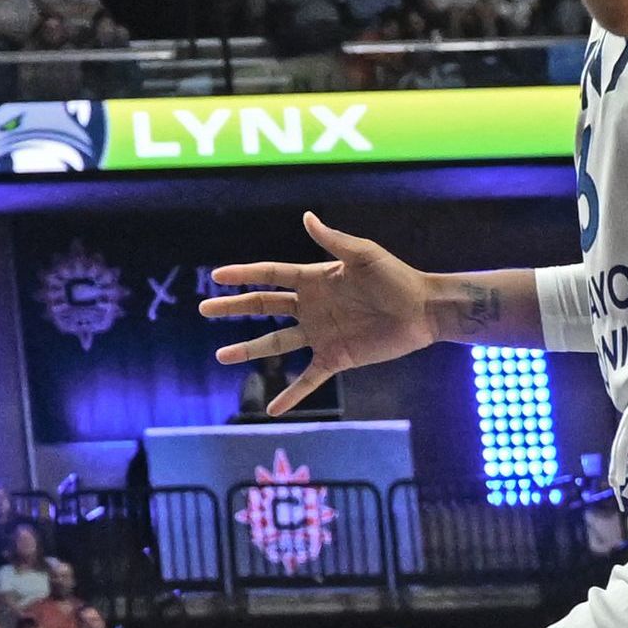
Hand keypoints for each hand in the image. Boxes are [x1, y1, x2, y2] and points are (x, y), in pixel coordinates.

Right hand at [201, 212, 448, 414]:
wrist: (423, 310)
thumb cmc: (396, 277)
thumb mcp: (363, 255)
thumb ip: (332, 241)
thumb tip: (306, 217)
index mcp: (314, 280)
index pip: (271, 276)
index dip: (244, 275)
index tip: (217, 277)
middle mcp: (312, 307)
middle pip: (264, 308)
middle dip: (233, 308)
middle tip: (205, 309)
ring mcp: (321, 334)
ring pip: (276, 345)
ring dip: (248, 350)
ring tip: (221, 356)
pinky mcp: (336, 358)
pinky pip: (308, 379)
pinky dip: (291, 395)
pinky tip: (272, 410)